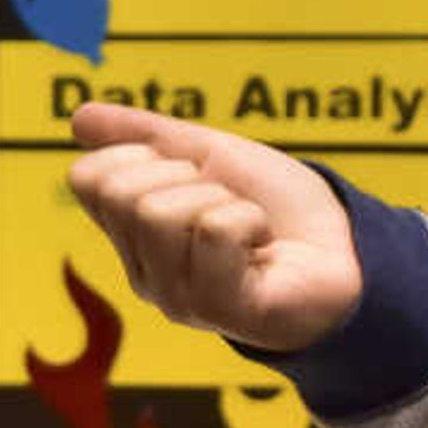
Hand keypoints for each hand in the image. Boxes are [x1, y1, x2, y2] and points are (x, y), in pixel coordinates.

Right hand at [64, 101, 362, 353]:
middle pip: (124, 192)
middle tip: (227, 202)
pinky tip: (264, 248)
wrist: (349, 248)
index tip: (190, 174)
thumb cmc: (281, 208)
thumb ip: (144, 136)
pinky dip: (250, 221)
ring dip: (223, 200)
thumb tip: (78, 117)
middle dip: (186, 177)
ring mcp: (178, 298)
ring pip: (162, 211)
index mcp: (133, 238)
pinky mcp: (220, 310)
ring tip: (249, 228)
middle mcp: (145, 273)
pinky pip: (213, 232)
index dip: (143, 155)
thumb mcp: (209, 154)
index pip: (89, 177)